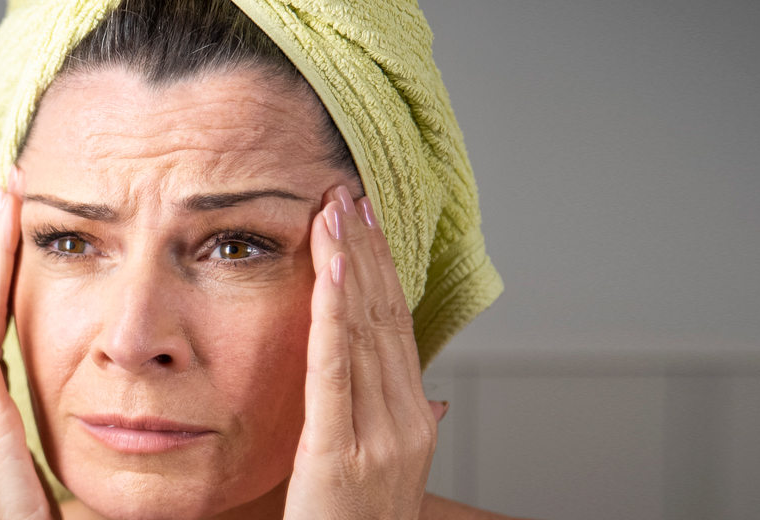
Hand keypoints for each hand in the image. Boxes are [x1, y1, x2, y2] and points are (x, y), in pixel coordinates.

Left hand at [284, 185, 439, 519]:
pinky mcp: (340, 451)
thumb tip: (433, 392)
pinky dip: (332, 313)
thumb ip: (404, 426)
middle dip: (365, 251)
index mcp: (414, 421)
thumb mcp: (387, 475)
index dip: (382, 270)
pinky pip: (335, 368)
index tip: (366, 221)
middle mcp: (406, 421)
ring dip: (347, 265)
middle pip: (385, 317)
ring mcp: (380, 436)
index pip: (398, 328)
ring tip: (333, 213)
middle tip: (348, 193)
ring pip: (364, 331)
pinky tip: (327, 270)